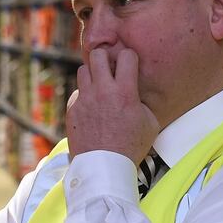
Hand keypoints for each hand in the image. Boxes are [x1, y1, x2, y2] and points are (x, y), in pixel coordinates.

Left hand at [66, 48, 159, 164]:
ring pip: (83, 69)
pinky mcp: (72, 109)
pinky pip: (78, 92)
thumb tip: (136, 92)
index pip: (126, 55)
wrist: (104, 168)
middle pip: (98, 54)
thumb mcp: (150, 123)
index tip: (130, 66)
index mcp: (125, 92)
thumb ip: (143, 102)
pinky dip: (85, 95)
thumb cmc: (130, 147)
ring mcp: (85, 99)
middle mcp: (102, 91)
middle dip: (106, 58)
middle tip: (111, 69)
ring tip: (100, 87)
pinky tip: (92, 108)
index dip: (130, 58)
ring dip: (93, 74)